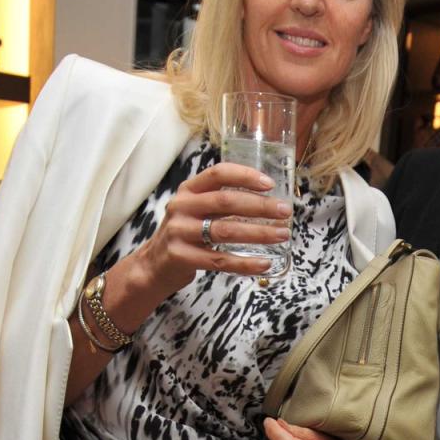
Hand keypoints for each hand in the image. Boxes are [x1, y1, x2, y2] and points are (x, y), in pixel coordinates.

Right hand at [128, 160, 292, 310]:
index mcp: (189, 190)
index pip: (218, 173)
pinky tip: (265, 263)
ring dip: (259, 233)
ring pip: (226, 231)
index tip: (270, 184)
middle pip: (226, 202)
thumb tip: (267, 201)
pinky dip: (246, 263)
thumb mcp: (196, 210)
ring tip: (282, 235)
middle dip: (260, 206)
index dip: (245, 176)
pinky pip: (220, 261)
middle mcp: (182, 207)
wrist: (154, 265)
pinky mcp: (182, 257)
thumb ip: (221, 202)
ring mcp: (180, 232)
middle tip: (285, 212)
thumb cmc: (185, 234)